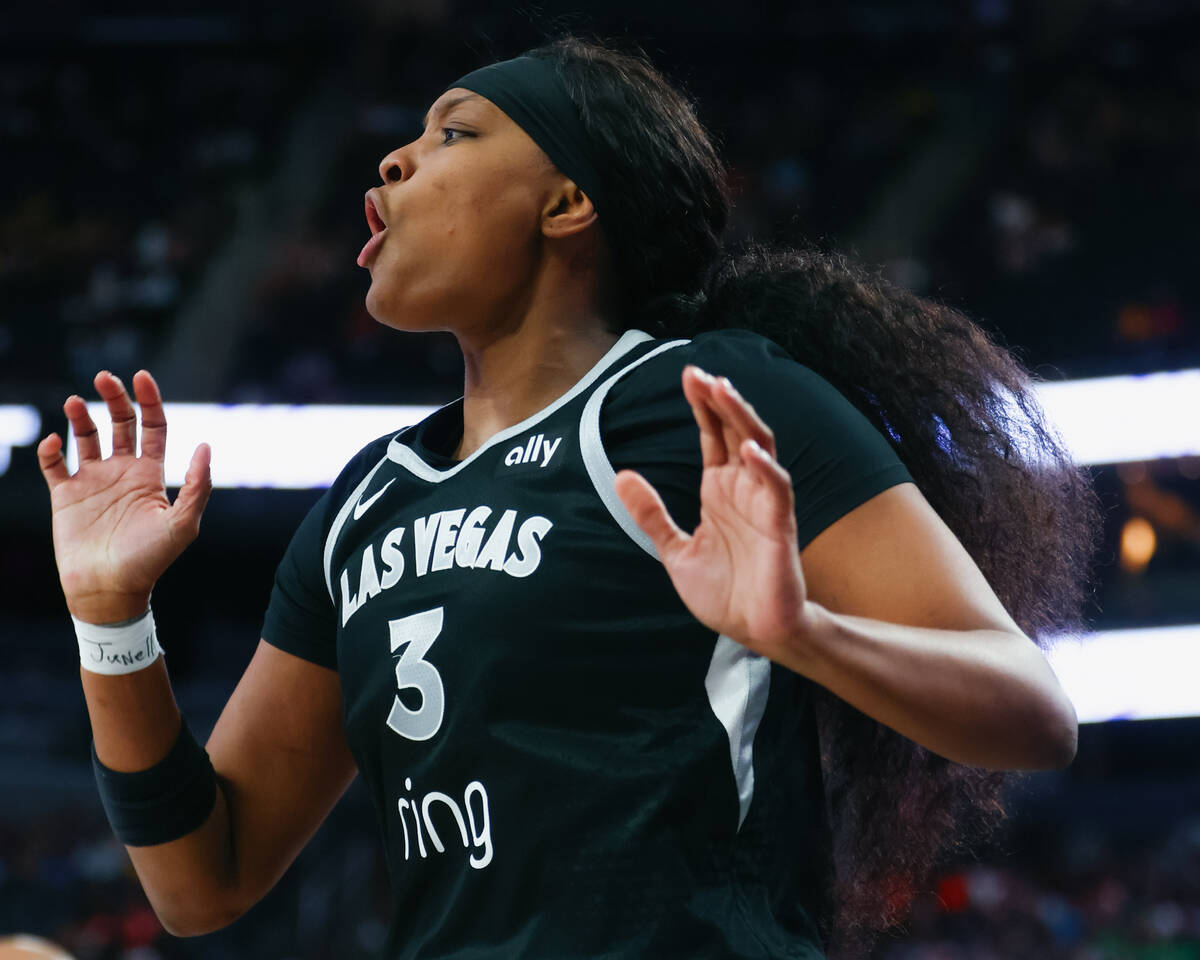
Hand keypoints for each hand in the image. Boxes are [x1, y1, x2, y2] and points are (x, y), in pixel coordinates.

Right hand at [38, 370, 211, 623]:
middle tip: (105, 378)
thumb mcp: (183, 524)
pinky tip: (55, 443)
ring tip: (76, 402)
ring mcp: (93, 482)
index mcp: (151, 474)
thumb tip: (206, 446)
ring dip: (80, 416)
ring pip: (86, 437)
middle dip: (114, 397)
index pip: (154, 427)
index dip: (150, 400)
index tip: (142, 377)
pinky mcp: (65, 495)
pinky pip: (54, 464)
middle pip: (120, 423)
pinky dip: (51, 449)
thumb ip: (197, 485)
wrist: (110, 590)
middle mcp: (123, 472)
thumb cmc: (150, 560)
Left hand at [614, 366, 812, 659]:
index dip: (702, 406)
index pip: (712, 435)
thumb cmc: (723, 592)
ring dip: (742, 419)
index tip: (688, 375)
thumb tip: (621, 475)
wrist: (753, 632)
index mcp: (719, 490)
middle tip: (699, 373)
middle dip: (719, 400)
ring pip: (759, 448)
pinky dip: (766, 469)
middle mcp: (743, 489)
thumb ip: (651, 514)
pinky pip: (777, 490)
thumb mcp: (674, 550)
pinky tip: (749, 451)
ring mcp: (763, 504)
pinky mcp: (780, 527)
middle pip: (735, 430)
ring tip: (722, 391)